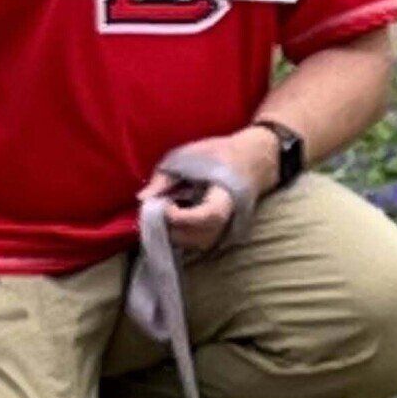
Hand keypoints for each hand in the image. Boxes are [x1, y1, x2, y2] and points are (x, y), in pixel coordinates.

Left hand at [138, 126, 279, 252]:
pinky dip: (185, 235)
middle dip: (173, 228)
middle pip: (201, 236)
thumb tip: (142, 199)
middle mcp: (232, 216)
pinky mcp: (224, 231)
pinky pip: (202, 242)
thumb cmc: (221, 153)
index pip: (208, 216)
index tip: (165, 205)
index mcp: (227, 193)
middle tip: (158, 211)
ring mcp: (230, 226)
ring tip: (167, 213)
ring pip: (200, 243)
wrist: (254, 158)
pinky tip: (177, 218)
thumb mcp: (189, 156)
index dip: (182, 217)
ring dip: (177, 234)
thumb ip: (165, 178)